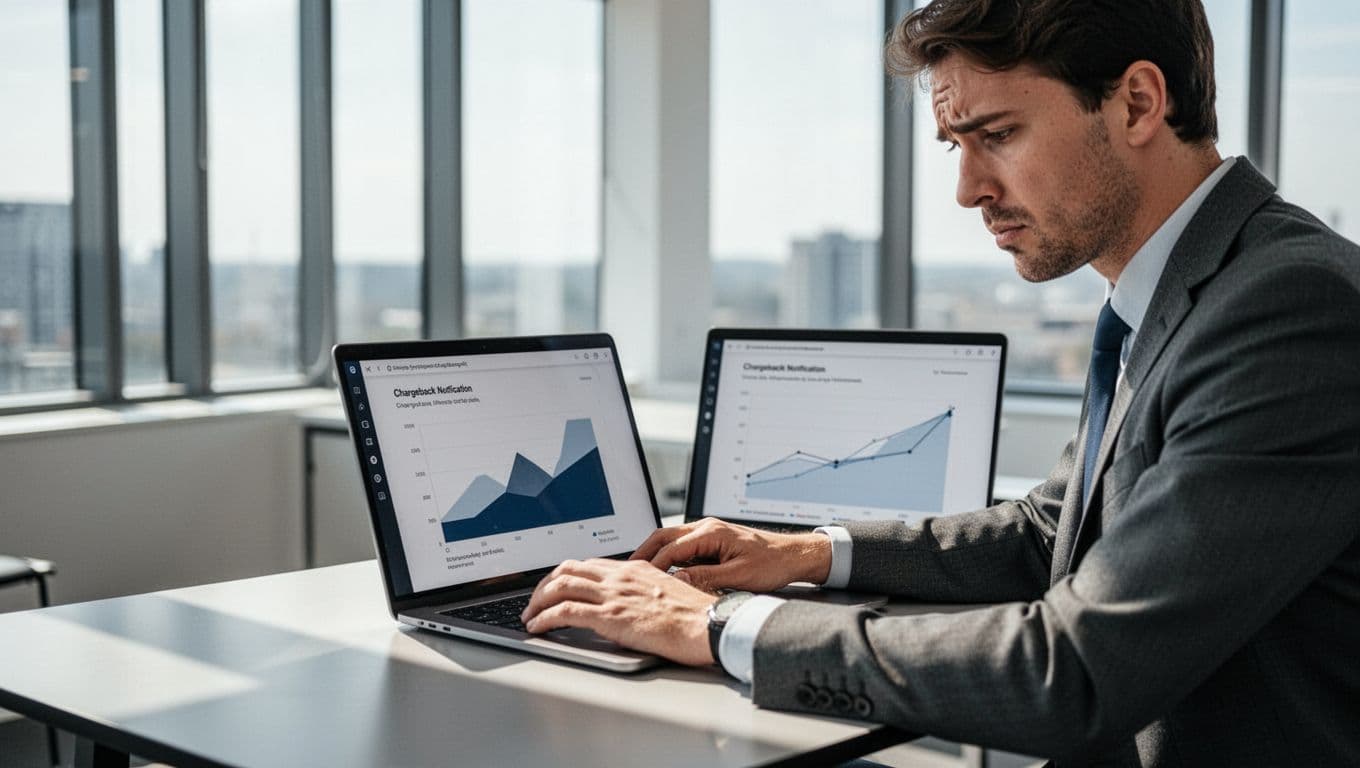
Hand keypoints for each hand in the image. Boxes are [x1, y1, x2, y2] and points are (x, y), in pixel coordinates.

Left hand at [520, 558, 717, 665]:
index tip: (554, 587)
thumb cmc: (695, 616)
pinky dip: (544, 618)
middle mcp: (620, 576)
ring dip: (537, 601)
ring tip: (529, 615)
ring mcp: (614, 594)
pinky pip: (565, 612)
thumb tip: (626, 603)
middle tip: (534, 600)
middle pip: (568, 569)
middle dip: (544, 585)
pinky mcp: (610, 616)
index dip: (564, 574)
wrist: (708, 625)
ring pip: (560, 587)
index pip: (588, 563)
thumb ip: (641, 592)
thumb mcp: (665, 592)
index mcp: (634, 569)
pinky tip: (537, 627)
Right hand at [629, 518, 831, 592]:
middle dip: (643, 553)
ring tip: (638, 573)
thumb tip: (677, 582)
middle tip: (624, 570)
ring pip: (671, 540)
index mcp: (711, 533)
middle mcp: (707, 528)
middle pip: (663, 537)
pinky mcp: (713, 541)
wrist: (794, 555)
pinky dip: (669, 557)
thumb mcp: (739, 576)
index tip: (637, 581)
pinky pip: (684, 547)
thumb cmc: (772, 564)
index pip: (671, 549)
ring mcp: (709, 533)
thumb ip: (705, 579)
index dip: (652, 566)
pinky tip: (664, 573)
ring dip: (654, 554)